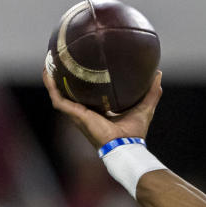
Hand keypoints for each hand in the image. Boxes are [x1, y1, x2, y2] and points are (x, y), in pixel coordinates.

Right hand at [42, 68, 162, 147]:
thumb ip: (151, 92)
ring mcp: (78, 113)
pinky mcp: (75, 114)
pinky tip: (47, 72)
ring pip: (60, 94)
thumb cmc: (134, 133)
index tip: (86, 68)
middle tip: (63, 61)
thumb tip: (158, 73)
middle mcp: (86, 112)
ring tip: (49, 62)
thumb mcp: (145, 107)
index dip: (87, 83)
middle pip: (72, 93)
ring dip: (53, 79)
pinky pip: (58, 99)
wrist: (125, 146)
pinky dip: (51, 86)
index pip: (90, 95)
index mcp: (100, 111)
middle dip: (66, 79)